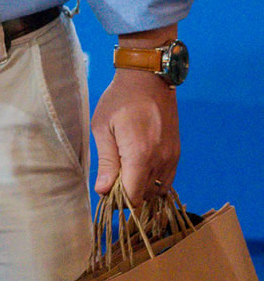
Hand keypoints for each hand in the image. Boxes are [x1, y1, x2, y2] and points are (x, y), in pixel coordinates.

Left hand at [90, 68, 179, 204]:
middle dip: (128, 196)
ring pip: (158, 191)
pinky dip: (153, 182)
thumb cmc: (120, 100)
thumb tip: (103, 191)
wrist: (148, 79)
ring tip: (125, 175)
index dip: (118, 201)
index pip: (133, 197)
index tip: (106, 193)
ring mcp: (172, 157)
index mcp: (140, 155)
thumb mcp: (103, 128)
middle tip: (112, 182)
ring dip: (141, 190)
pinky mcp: (177, 153)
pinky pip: (167, 180)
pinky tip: (139, 171)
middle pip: (146, 197)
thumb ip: (106, 162)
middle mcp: (161, 160)